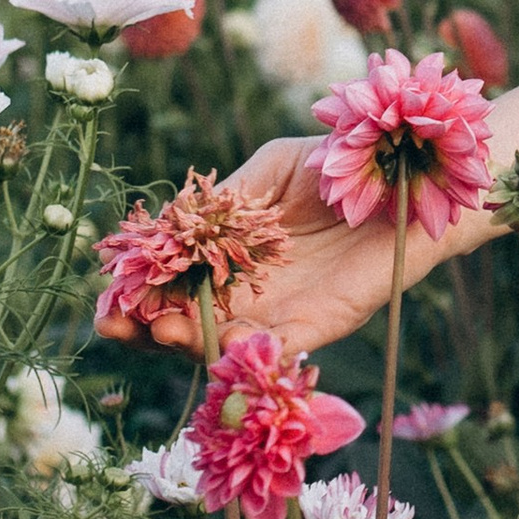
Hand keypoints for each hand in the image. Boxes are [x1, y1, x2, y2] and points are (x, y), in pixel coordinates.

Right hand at [91, 135, 404, 359]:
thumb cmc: (344, 162)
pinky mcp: (324, 323)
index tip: (106, 293)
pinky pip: (283, 352)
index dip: (136, 292)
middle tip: (116, 325)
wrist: (412, 174)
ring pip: (224, 345)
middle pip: (185, 326)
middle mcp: (251, 292)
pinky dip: (253, 356)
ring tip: (165, 329)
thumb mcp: (275, 168)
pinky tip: (228, 344)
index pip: (171, 283)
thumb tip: (174, 223)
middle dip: (145, 330)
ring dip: (190, 344)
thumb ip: (229, 196)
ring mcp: (285, 312)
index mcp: (231, 256)